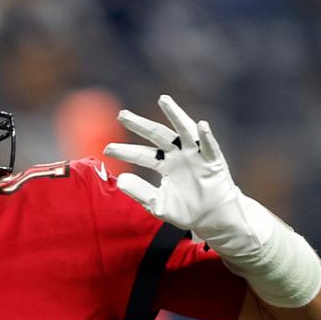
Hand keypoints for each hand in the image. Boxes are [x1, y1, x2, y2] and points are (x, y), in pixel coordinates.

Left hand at [103, 95, 274, 256]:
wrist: (212, 219)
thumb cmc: (186, 210)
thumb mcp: (157, 204)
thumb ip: (140, 192)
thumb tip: (120, 179)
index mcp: (164, 164)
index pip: (142, 154)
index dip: (125, 151)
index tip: (107, 150)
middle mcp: (178, 155)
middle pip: (157, 135)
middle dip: (140, 124)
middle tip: (121, 115)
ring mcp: (196, 155)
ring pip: (184, 131)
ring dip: (175, 114)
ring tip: (163, 100)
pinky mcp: (213, 161)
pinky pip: (210, 146)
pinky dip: (206, 136)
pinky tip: (201, 125)